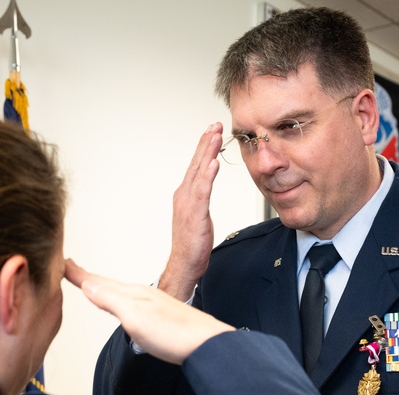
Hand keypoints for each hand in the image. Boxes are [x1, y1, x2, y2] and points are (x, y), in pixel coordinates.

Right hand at [66, 259, 233, 364]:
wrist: (207, 345)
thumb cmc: (175, 333)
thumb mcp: (133, 315)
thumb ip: (110, 299)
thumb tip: (88, 285)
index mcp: (131, 293)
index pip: (97, 281)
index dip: (78, 273)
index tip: (61, 262)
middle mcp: (141, 296)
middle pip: (106, 284)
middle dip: (87, 277)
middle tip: (70, 268)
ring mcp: (152, 306)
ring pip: (118, 292)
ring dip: (101, 287)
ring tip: (90, 284)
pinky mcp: (160, 318)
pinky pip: (130, 303)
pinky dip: (117, 300)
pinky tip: (121, 305)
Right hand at [157, 123, 222, 301]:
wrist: (184, 264)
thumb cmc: (192, 245)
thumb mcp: (198, 216)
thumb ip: (200, 199)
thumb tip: (205, 189)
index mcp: (185, 195)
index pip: (196, 166)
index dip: (203, 147)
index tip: (211, 131)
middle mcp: (184, 195)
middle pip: (196, 164)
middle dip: (205, 142)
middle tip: (213, 125)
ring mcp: (188, 204)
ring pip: (198, 172)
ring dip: (206, 153)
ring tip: (214, 136)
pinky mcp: (195, 214)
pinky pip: (202, 191)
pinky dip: (207, 176)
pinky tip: (213, 164)